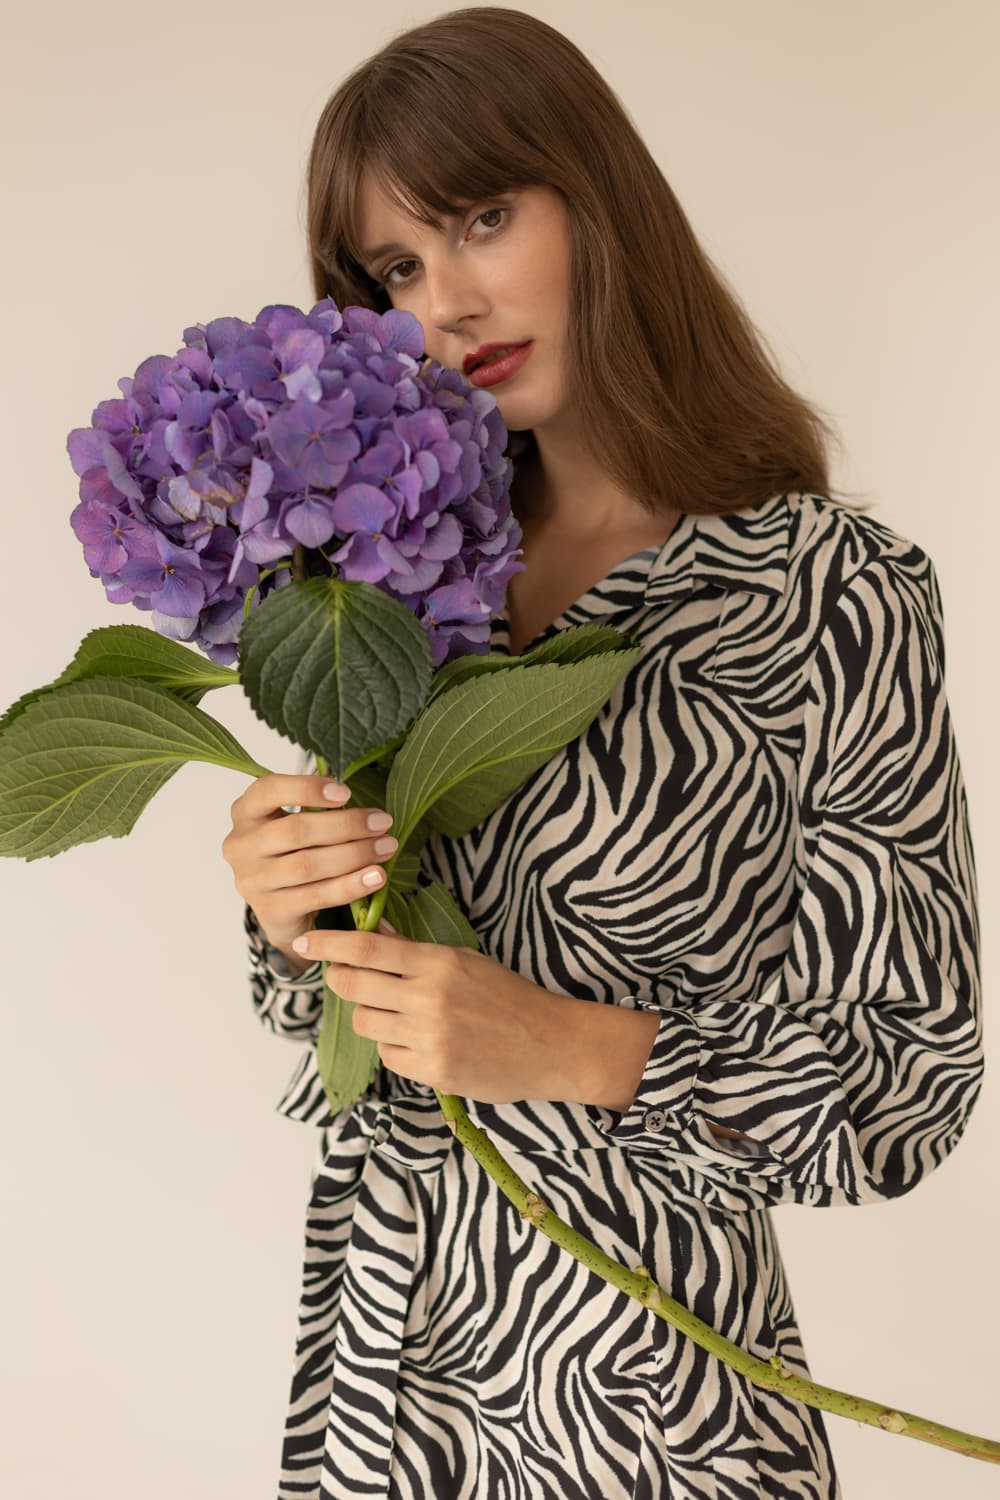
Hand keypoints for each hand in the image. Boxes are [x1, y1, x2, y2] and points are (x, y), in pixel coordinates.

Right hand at [220, 773, 397, 964]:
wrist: (282, 909)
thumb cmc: (293, 854)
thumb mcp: (296, 824)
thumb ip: (318, 809)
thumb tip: (363, 804)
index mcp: (245, 813)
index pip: (267, 790)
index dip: (307, 788)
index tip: (346, 792)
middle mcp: (240, 846)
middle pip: (296, 830)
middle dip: (346, 825)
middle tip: (383, 823)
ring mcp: (252, 882)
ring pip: (307, 865)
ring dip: (354, 854)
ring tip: (386, 847)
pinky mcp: (270, 911)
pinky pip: (316, 896)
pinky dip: (350, 885)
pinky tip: (375, 877)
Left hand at [291, 923, 573, 1103]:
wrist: (550, 1045)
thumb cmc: (508, 997)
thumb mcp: (464, 961)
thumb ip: (415, 950)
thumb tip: (375, 929)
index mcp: (438, 963)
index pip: (368, 948)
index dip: (330, 944)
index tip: (306, 942)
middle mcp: (429, 998)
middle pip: (353, 985)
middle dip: (339, 979)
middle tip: (340, 976)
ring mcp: (428, 1037)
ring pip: (365, 1022)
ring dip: (370, 1015)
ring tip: (395, 1012)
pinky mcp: (432, 1071)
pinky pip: (388, 1055)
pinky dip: (395, 1047)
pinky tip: (418, 1041)